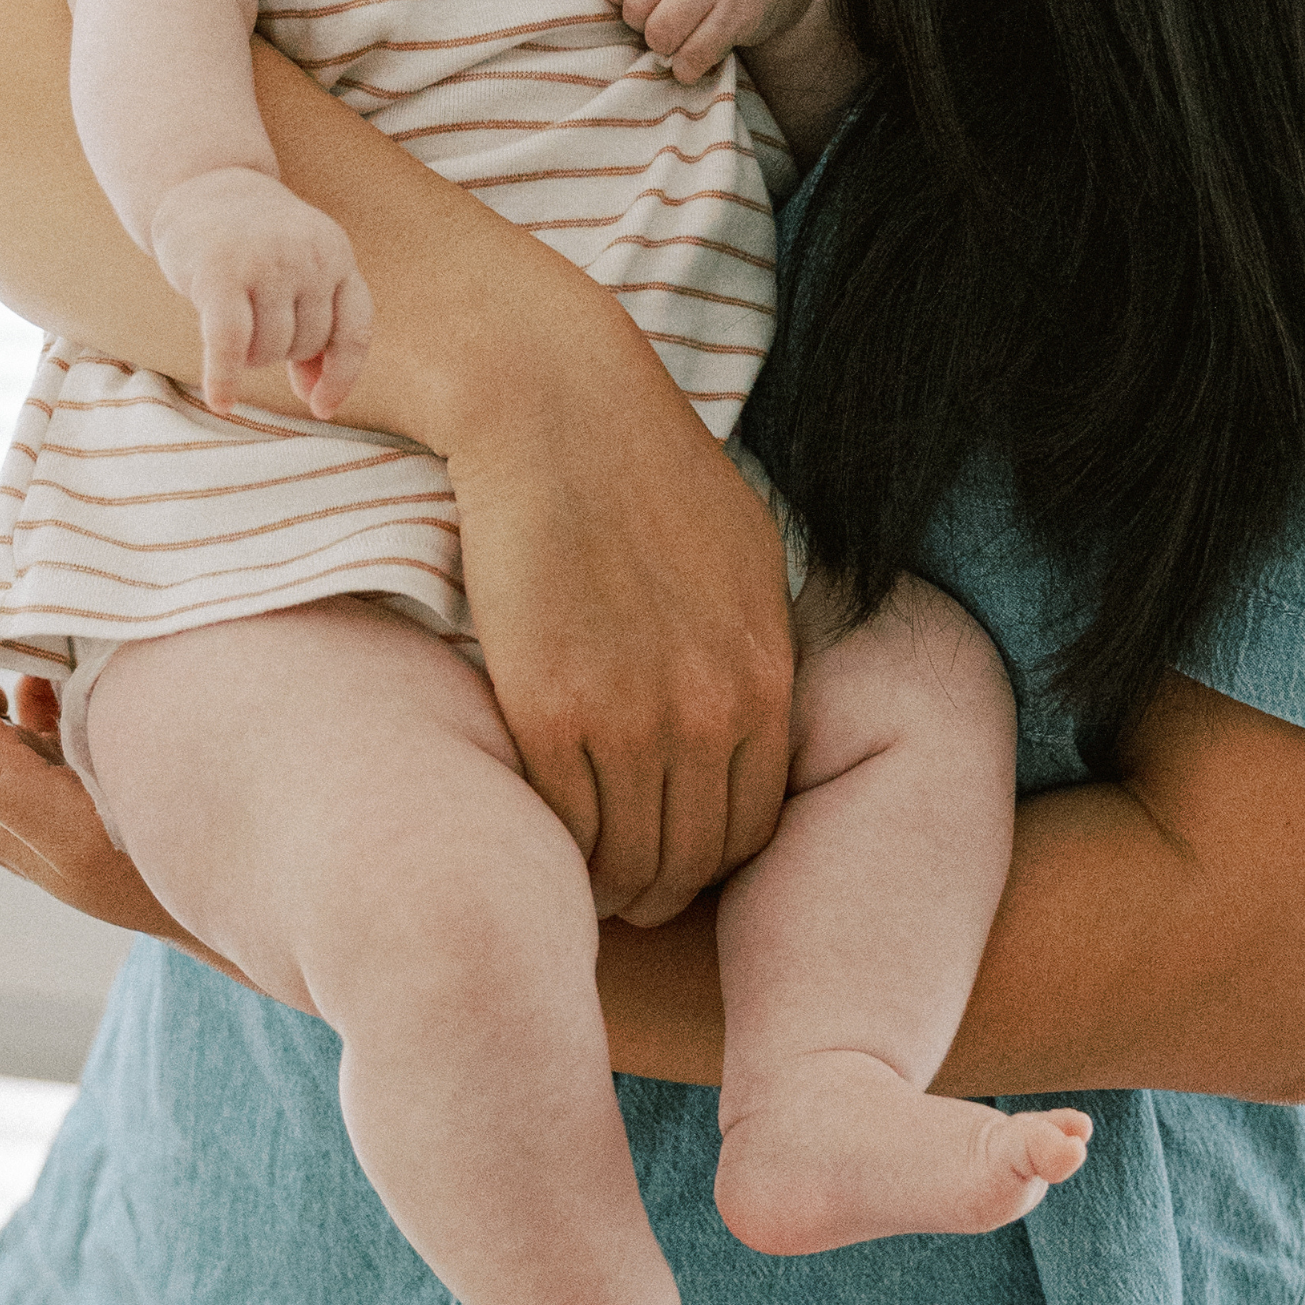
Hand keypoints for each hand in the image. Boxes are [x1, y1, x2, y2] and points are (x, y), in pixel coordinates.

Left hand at [0, 563, 250, 980]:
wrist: (211, 906)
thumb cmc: (151, 879)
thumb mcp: (75, 836)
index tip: (12, 568)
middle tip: (45, 561)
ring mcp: (15, 765)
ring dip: (15, 620)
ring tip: (70, 585)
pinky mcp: (53, 754)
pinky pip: (27, 681)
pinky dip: (49, 643)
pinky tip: (95, 627)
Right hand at [149, 166, 373, 417]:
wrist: (198, 183)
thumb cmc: (250, 242)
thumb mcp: (296, 269)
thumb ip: (313, 323)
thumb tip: (319, 398)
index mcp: (335, 254)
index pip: (355, 330)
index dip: (342, 375)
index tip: (322, 407)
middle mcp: (308, 256)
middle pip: (306, 344)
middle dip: (278, 352)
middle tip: (250, 326)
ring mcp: (266, 262)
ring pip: (268, 349)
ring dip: (248, 357)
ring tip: (230, 327)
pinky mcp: (220, 274)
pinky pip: (229, 345)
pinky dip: (224, 379)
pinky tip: (221, 401)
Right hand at [447, 301, 797, 925]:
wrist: (557, 412)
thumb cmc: (647, 471)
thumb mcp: (747, 555)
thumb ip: (753, 644)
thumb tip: (756, 709)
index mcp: (763, 676)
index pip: (752, 826)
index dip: (710, 862)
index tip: (674, 862)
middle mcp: (709, 709)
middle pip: (691, 857)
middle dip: (658, 887)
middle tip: (622, 892)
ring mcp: (630, 715)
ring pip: (626, 856)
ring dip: (604, 881)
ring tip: (578, 877)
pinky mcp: (548, 708)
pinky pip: (563, 821)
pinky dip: (556, 846)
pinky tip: (541, 837)